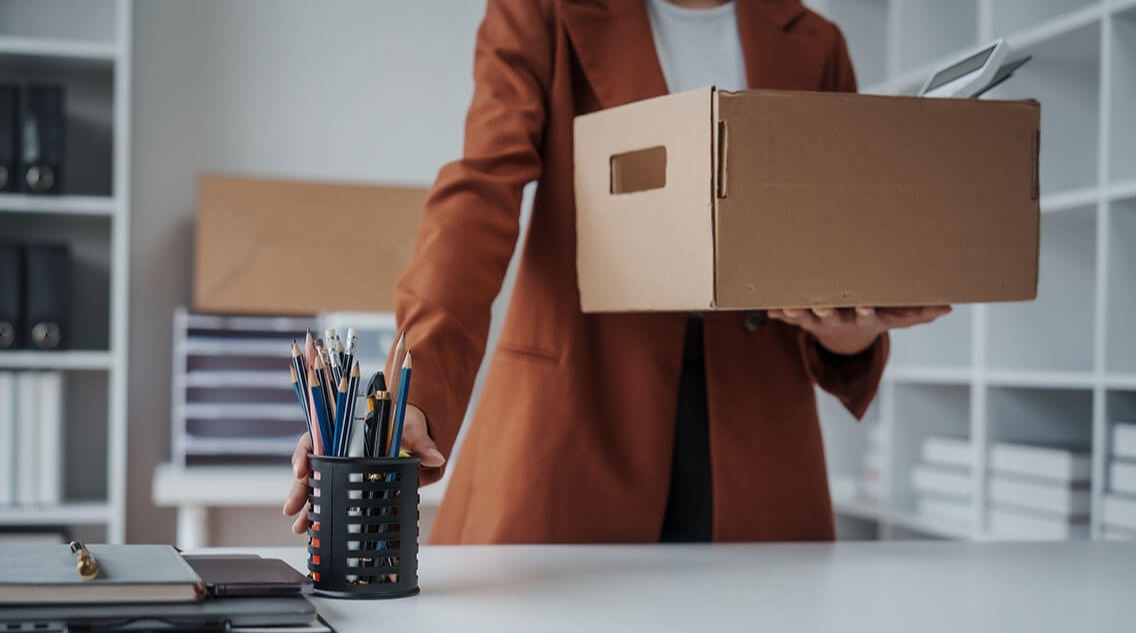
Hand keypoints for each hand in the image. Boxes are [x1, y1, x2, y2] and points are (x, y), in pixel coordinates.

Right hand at [282, 404, 444, 533]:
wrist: (414, 434)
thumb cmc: (407, 425)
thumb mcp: (412, 430)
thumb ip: (422, 444)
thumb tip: (435, 458)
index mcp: (347, 429)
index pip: (316, 437)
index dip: (304, 453)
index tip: (301, 470)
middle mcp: (339, 448)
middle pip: (312, 466)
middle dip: (300, 489)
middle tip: (292, 509)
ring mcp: (342, 466)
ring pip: (318, 485)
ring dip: (306, 507)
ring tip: (300, 527)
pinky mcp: (349, 482)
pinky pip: (330, 496)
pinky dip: (322, 512)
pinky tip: (314, 529)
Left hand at [767, 306, 951, 355]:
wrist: (845, 338)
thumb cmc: (872, 318)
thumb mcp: (895, 318)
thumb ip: (918, 312)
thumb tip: (948, 308)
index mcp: (860, 319)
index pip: (864, 317)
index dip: (864, 313)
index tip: (864, 306)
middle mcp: (838, 321)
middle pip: (831, 319)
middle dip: (826, 313)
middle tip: (822, 308)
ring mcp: (816, 321)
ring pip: (804, 318)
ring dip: (796, 313)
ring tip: (787, 307)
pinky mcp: (799, 318)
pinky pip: (786, 317)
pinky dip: (777, 314)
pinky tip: (768, 309)